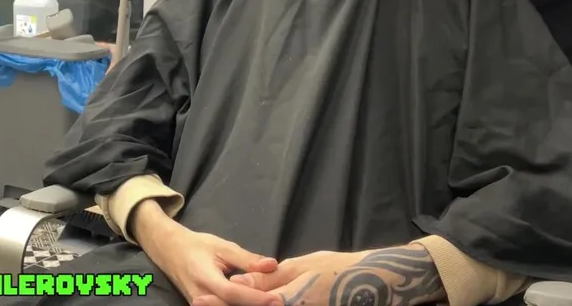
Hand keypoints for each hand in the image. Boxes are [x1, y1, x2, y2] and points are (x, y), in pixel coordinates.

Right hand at [148, 227, 279, 305]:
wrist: (169, 250)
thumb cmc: (196, 246)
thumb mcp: (222, 246)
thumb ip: (247, 259)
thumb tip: (272, 265)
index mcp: (205, 278)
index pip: (232, 294)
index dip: (255, 299)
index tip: (276, 300)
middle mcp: (201, 297)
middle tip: (279, 303)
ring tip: (268, 303)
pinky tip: (253, 303)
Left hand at [208, 250, 363, 305]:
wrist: (371, 283)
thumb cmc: (335, 269)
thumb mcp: (298, 268)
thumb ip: (267, 279)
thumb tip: (237, 283)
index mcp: (286, 301)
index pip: (246, 304)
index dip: (220, 303)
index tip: (200, 299)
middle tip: (201, 301)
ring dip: (241, 305)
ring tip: (215, 301)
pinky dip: (262, 305)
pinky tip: (249, 301)